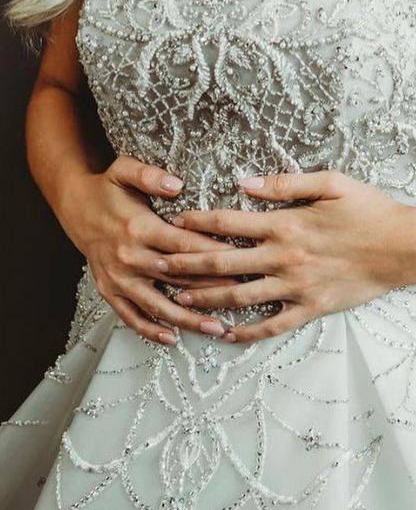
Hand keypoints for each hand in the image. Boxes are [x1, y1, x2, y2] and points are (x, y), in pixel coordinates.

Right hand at [58, 157, 238, 344]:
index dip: (214, 254)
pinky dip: (149, 329)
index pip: (184, 245)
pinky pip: (130, 315)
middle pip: (178, 278)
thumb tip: (176, 185)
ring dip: (187, 319)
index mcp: (140, 229)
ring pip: (157, 304)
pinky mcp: (110, 290)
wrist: (76, 207)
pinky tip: (173, 338)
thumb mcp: (124, 170)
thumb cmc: (109, 189)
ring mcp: (119, 278)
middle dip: (212, 290)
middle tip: (245, 300)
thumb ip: (150, 175)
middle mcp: (130, 258)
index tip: (242, 262)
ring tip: (217, 329)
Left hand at [159, 171, 413, 342]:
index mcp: (286, 225)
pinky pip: (270, 326)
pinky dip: (245, 333)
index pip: (228, 224)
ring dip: (204, 299)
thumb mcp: (332, 183)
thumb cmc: (372, 211)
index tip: (171, 222)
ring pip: (238, 297)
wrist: (405, 248)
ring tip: (178, 301)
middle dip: (184, 265)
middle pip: (222, 264)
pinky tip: (225, 334)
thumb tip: (243, 183)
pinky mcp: (310, 308)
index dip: (196, 222)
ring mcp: (295, 287)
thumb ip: (285, 183)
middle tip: (155, 266)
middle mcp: (284, 258)